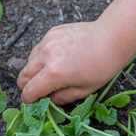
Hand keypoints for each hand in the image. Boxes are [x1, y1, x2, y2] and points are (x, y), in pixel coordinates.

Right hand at [17, 20, 131, 104]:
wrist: (112, 37)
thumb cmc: (103, 66)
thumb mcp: (84, 90)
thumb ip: (62, 98)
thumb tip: (48, 101)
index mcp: (54, 73)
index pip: (30, 90)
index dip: (28, 100)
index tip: (31, 103)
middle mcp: (46, 56)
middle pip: (23, 75)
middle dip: (27, 85)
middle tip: (37, 90)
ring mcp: (47, 41)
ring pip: (29, 61)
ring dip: (34, 70)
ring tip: (49, 74)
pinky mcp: (51, 32)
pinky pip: (39, 48)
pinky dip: (42, 56)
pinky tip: (57, 59)